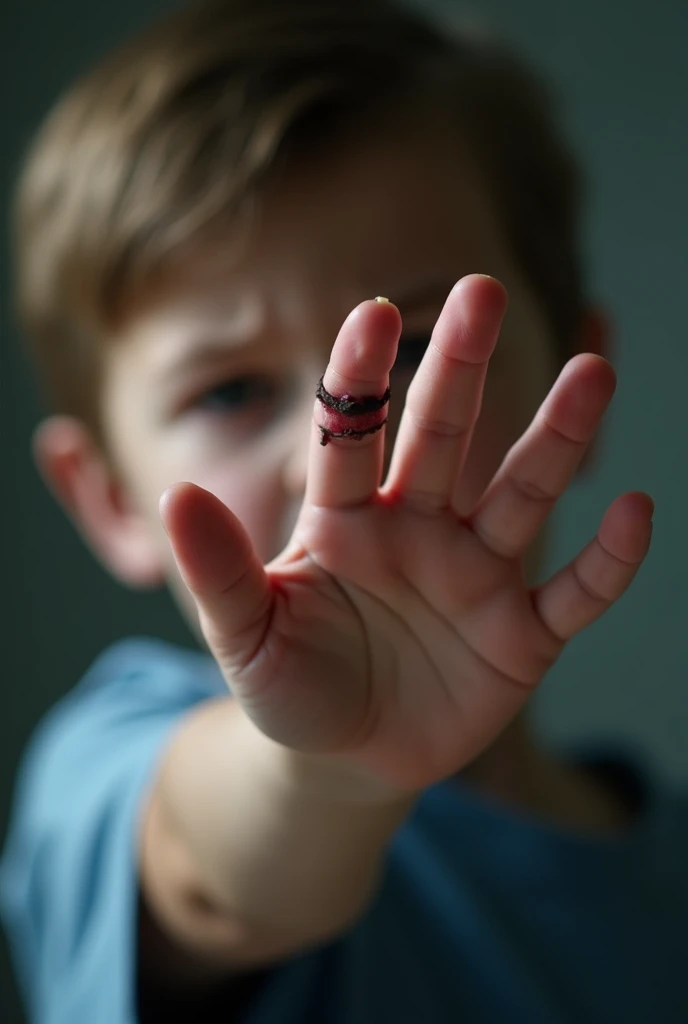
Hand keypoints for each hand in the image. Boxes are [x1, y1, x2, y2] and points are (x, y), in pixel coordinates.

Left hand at [160, 275, 652, 793]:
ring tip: (593, 372)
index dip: (359, 379)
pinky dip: (607, 562)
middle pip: (443, 438)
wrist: (345, 757)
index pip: (351, 435)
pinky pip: (573, 593)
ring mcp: (475, 577)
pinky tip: (635, 512)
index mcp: (346, 520)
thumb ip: (218, 573)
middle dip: (460, 368)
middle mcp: (417, 530)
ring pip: (520, 495)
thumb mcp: (246, 637)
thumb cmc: (291, 686)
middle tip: (482, 291)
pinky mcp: (522, 635)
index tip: (374, 312)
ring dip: (556, 439)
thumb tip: (175, 497)